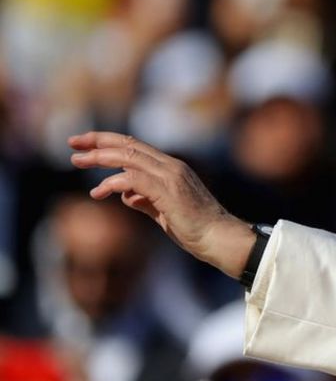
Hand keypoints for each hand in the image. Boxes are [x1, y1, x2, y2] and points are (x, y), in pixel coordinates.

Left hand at [68, 131, 254, 277]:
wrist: (219, 238)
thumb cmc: (196, 229)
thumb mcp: (164, 211)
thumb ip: (145, 200)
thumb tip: (126, 196)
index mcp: (172, 168)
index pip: (135, 147)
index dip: (108, 142)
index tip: (85, 144)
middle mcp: (171, 166)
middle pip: (128, 144)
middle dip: (97, 141)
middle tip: (72, 143)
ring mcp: (171, 176)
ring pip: (128, 157)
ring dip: (99, 158)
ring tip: (77, 161)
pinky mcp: (168, 191)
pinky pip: (132, 179)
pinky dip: (112, 183)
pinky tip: (99, 193)